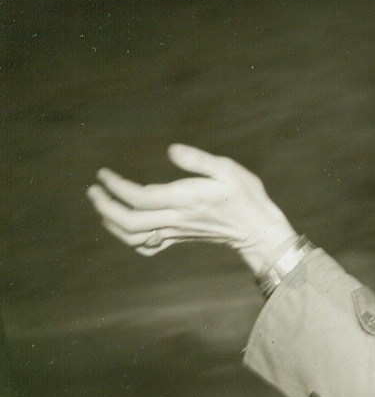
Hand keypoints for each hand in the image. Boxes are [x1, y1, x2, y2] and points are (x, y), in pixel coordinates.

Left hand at [88, 143, 298, 275]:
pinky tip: (124, 228)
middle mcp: (176, 219)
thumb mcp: (227, 169)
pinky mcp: (179, 238)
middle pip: (129, 221)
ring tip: (103, 207)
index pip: (138, 197)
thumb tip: (171, 150)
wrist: (257, 230)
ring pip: (134, 237)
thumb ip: (198, 160)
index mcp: (184, 200)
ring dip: (112, 224)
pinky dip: (129, 239)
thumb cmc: (246, 196)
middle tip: (94, 190)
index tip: (103, 174)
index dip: (115, 186)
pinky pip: (148, 247)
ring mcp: (176, 232)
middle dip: (105, 206)